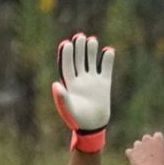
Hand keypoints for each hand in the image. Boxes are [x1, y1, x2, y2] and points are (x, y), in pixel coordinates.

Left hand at [52, 32, 114, 152]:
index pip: (67, 65)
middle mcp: (80, 79)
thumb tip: (55, 84)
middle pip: (78, 60)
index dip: (67, 55)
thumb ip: (62, 97)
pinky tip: (108, 50)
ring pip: (91, 61)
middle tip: (80, 37)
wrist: (94, 126)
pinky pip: (106, 68)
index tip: (67, 44)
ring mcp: (92, 80)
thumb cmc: (78, 120)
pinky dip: (107, 59)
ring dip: (91, 51)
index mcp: (70, 83)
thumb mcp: (69, 109)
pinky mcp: (104, 83)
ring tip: (92, 40)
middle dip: (79, 48)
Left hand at [126, 132, 163, 164]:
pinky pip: (129, 152)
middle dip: (147, 144)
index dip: (158, 142)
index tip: (158, 148)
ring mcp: (138, 145)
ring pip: (137, 144)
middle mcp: (147, 139)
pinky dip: (131, 155)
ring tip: (142, 159)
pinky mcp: (131, 152)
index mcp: (158, 139)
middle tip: (150, 154)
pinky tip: (135, 161)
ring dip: (139, 149)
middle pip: (146, 138)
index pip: (158, 135)